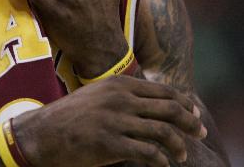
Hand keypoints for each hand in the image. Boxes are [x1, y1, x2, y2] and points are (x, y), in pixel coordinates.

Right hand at [13, 75, 207, 166]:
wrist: (42, 133)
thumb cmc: (72, 116)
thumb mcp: (98, 94)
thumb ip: (123, 94)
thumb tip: (154, 101)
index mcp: (120, 84)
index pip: (164, 91)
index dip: (185, 103)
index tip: (196, 114)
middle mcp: (121, 99)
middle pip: (170, 109)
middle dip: (191, 122)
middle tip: (201, 132)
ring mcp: (116, 121)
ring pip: (164, 132)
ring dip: (179, 145)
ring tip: (182, 155)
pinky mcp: (111, 144)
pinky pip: (149, 154)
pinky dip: (162, 161)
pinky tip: (163, 165)